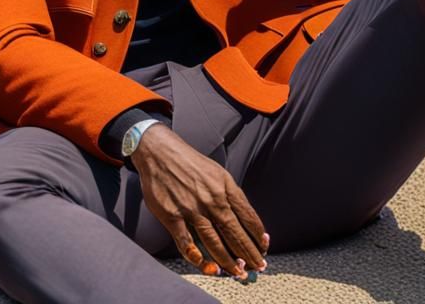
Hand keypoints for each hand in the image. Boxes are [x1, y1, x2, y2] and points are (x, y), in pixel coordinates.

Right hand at [131, 123, 268, 280]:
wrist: (160, 151)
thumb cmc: (190, 162)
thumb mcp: (217, 171)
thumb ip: (229, 193)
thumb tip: (242, 216)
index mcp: (225, 185)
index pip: (247, 214)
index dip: (258, 234)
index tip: (264, 246)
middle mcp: (211, 198)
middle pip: (234, 232)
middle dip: (249, 252)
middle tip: (257, 266)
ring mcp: (192, 208)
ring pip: (214, 241)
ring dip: (228, 261)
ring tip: (238, 272)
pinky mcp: (172, 216)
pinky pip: (187, 243)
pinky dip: (197, 258)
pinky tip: (207, 267)